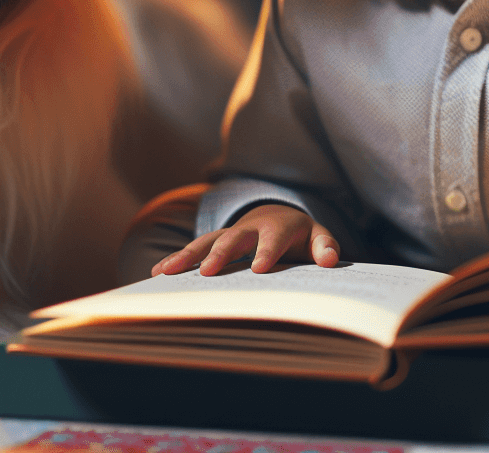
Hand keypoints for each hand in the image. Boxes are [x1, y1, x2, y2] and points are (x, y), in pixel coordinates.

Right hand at [151, 203, 340, 276]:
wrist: (277, 215)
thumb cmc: (300, 235)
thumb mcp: (317, 237)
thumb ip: (325, 247)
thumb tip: (331, 260)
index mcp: (278, 227)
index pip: (273, 240)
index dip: (267, 253)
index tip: (259, 270)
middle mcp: (250, 227)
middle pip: (233, 240)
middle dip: (220, 255)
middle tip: (207, 272)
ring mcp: (229, 233)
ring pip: (206, 242)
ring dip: (187, 257)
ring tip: (166, 272)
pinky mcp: (215, 241)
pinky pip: (194, 249)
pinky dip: (177, 259)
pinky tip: (157, 273)